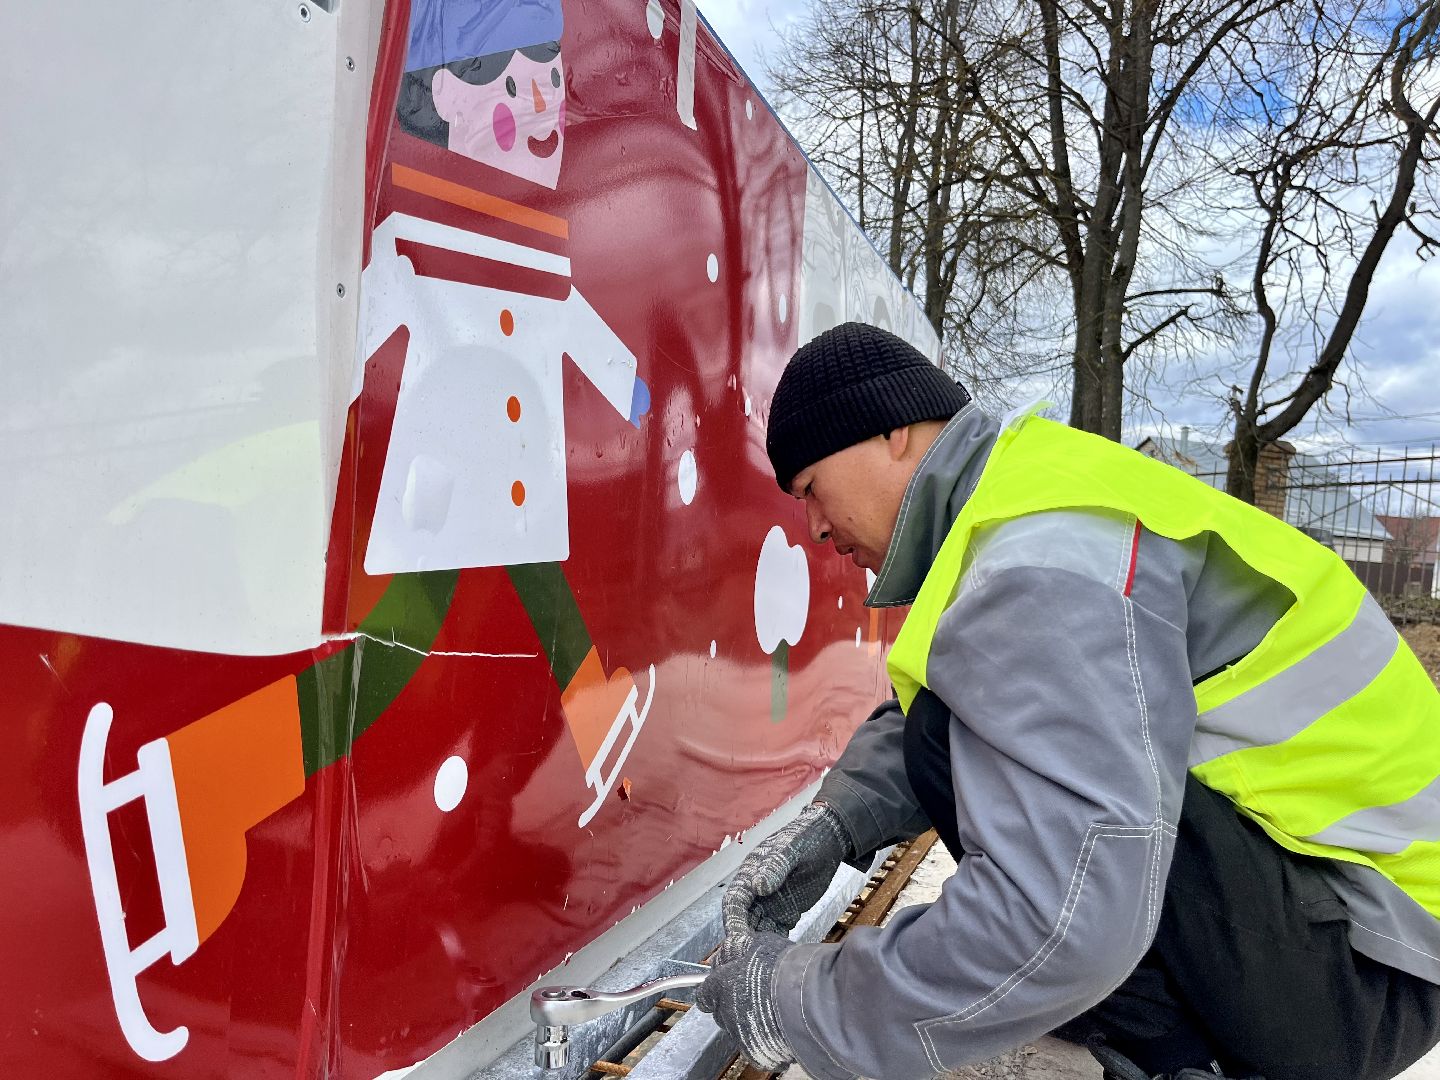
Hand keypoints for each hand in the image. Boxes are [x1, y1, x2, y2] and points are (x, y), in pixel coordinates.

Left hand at [695, 932, 794, 1071]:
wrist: (807, 1000)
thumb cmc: (783, 969)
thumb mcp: (760, 944)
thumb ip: (742, 948)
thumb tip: (735, 942)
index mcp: (721, 986)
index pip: (705, 993)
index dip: (714, 988)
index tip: (723, 984)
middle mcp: (726, 1013)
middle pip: (720, 1011)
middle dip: (731, 1003)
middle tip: (752, 993)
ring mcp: (739, 1035)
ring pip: (736, 1028)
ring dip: (747, 1019)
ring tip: (769, 1009)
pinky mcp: (755, 1053)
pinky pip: (753, 1044)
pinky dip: (761, 1036)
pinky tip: (777, 1025)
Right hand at [721, 802, 851, 960]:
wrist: (831, 838)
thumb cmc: (808, 837)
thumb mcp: (793, 848)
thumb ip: (775, 865)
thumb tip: (757, 884)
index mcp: (751, 872)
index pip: (736, 901)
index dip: (734, 922)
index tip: (739, 941)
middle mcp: (756, 891)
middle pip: (743, 920)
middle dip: (743, 940)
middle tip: (748, 962)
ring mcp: (771, 903)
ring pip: (757, 929)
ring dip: (757, 947)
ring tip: (762, 967)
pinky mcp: (786, 912)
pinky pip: (775, 932)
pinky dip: (775, 945)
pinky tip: (780, 960)